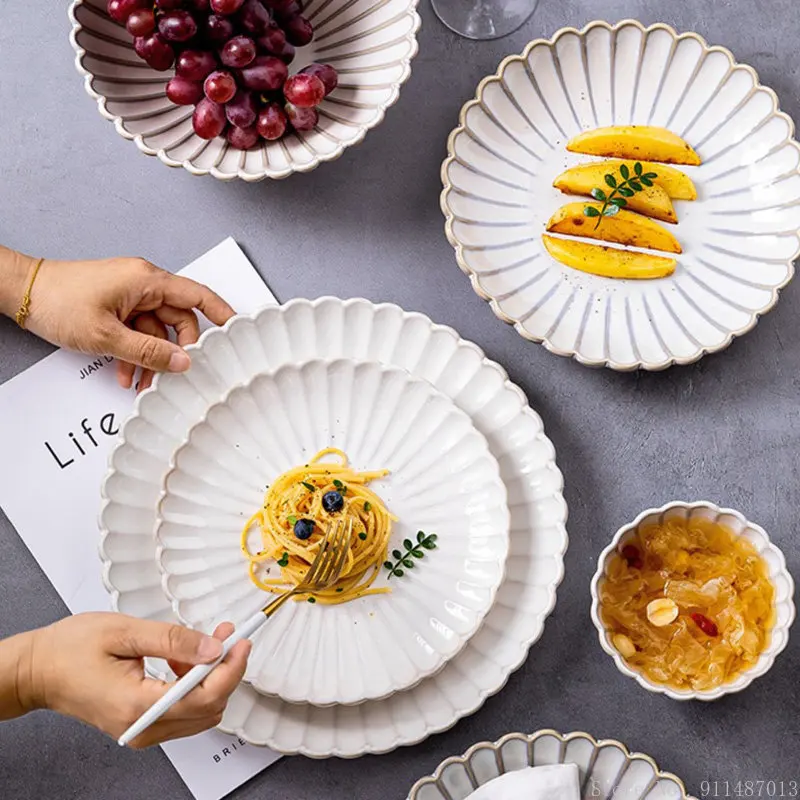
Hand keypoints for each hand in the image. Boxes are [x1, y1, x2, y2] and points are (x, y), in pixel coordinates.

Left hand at [17, 254, 234, 391]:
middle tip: (175, 374)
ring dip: (152, 358)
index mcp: (147, 281)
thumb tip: (182, 363)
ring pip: (156, 332)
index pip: (197, 295)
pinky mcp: (116, 307)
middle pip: (178, 320)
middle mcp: (142, 285)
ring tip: (142, 382)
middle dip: (176, 351)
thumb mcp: (107, 335)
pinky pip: (137, 332)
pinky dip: (135, 353)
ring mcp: (129, 296)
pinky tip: (125, 373)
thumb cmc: (57, 301)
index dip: (221, 312)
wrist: (20, 293)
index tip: (237, 329)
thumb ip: (149, 352)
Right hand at [21, 613, 249, 747]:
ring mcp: (142, 730)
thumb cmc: (70, 649)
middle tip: (226, 633)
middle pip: (209, 707)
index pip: (204, 696)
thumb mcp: (126, 631)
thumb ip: (174, 640)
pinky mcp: (142, 725)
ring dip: (211, 676)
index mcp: (137, 704)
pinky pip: (184, 711)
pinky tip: (183, 659)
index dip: (231, 668)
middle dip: (225, 668)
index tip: (242, 641)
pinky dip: (194, 684)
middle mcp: (143, 726)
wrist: (39, 670)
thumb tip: (214, 647)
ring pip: (201, 711)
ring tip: (201, 643)